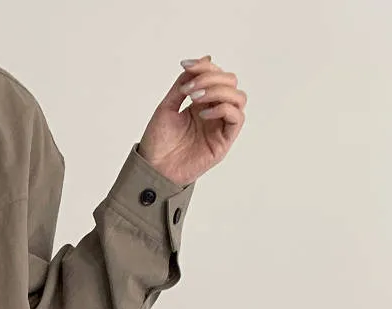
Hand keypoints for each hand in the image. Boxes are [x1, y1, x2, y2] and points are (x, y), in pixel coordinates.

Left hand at [137, 56, 245, 186]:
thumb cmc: (157, 141)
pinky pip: (237, 117)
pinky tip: (203, 113)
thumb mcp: (167, 105)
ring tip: (196, 99)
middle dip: (211, 78)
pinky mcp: (224, 142)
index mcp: (202, 102)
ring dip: (218, 91)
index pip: (216, 74)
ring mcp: (220, 126)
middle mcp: (214, 111)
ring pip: (239, 97)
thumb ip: (184, 83)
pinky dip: (223, 108)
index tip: (185, 66)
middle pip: (231, 82)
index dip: (204, 66)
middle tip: (190, 89)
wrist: (152, 169)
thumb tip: (207, 57)